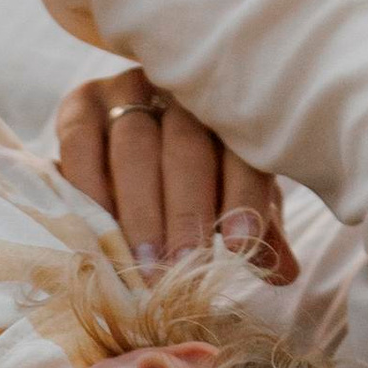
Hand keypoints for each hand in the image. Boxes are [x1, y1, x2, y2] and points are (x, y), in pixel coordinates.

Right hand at [56, 72, 297, 286]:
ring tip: (146, 263)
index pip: (243, 152)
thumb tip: (286, 274)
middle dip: (187, 211)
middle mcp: (179, 95)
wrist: (116, 156)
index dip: (243, 199)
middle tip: (182, 266)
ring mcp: (127, 94)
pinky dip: (90, 188)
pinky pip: (81, 143)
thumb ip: (254, 232)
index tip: (240, 248)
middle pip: (187, 147)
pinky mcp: (80, 106)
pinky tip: (98, 229)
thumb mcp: (227, 203)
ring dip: (141, 210)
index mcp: (227, 116)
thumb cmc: (187, 185)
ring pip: (135, 146)